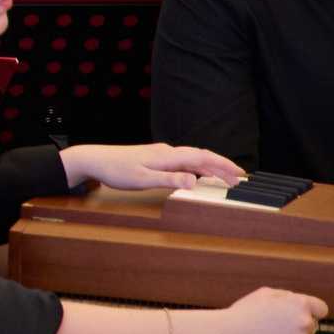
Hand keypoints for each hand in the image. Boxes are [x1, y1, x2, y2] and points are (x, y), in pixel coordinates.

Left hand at [58, 142, 243, 191]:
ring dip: (210, 168)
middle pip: (201, 157)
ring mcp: (161, 154)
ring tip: (225, 178)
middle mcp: (167, 152)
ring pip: (192, 159)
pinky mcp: (155, 158)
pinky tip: (198, 176)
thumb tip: (194, 182)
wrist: (93, 159)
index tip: (240, 174)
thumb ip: (168, 180)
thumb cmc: (115, 170)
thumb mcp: (141, 179)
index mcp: (167, 156)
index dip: (223, 165)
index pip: (202, 158)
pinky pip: (183, 162)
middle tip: (239, 179)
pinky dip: (196, 168)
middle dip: (222, 167)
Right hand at [202, 287, 326, 333]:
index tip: (303, 314)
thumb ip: (288, 297)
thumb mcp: (265, 293)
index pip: (321, 308)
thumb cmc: (244, 312)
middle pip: (312, 324)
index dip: (312, 310)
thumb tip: (301, 304)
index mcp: (299, 303)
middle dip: (298, 324)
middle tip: (276, 324)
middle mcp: (304, 321)